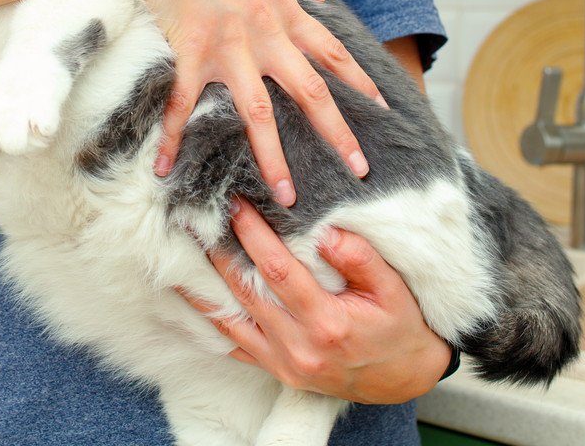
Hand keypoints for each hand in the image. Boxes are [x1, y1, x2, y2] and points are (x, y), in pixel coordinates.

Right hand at [125, 0, 382, 204]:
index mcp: (282, 11)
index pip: (332, 52)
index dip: (358, 82)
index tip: (381, 108)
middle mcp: (265, 36)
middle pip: (311, 94)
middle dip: (338, 135)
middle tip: (361, 170)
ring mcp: (229, 49)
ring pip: (259, 114)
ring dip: (273, 158)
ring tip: (287, 195)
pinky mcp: (191, 54)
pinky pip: (183, 105)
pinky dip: (173, 138)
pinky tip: (164, 167)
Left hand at [181, 198, 450, 403]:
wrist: (404, 378)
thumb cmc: (399, 327)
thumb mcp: (393, 289)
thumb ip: (360, 258)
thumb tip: (323, 233)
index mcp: (328, 322)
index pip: (277, 269)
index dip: (252, 235)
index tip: (235, 206)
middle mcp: (299, 346)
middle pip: (245, 291)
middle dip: (218, 252)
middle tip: (195, 220)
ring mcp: (284, 363)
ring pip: (230, 320)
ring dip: (203, 287)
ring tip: (180, 255)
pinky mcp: (277, 371)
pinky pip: (234, 345)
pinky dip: (210, 321)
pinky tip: (190, 299)